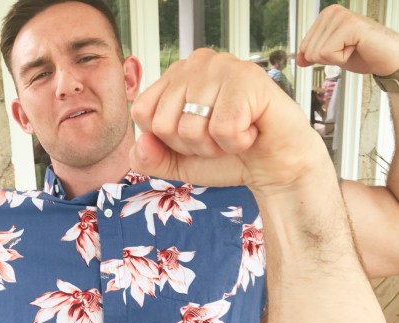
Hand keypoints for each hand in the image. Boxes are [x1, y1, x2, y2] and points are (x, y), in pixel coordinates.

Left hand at [129, 49, 327, 194]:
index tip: (194, 136)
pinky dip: (237, 142)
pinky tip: (251, 130)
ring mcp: (221, 66)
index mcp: (174, 77)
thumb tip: (140, 143)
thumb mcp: (176, 163)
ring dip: (215, 146)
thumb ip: (149, 158)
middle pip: (163, 124)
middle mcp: (195, 64)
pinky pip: (222, 129)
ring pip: (190, 128)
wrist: (273, 166)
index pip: (142, 113)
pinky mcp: (247, 78)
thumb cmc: (228, 156)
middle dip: (191, 146)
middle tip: (218, 136)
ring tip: (236, 132)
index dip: (166, 139)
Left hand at [297, 5, 398, 76]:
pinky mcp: (350, 26)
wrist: (386, 59)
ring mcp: (342, 17)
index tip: (340, 49)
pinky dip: (341, 58)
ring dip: (336, 58)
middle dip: (328, 58)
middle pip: (309, 50)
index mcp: (326, 16)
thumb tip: (298, 59)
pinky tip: (356, 48)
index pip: (304, 46)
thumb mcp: (331, 56)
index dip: (321, 56)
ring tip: (353, 48)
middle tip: (348, 50)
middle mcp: (333, 12)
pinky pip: (328, 53)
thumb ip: (313, 55)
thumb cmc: (364, 54)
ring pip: (317, 53)